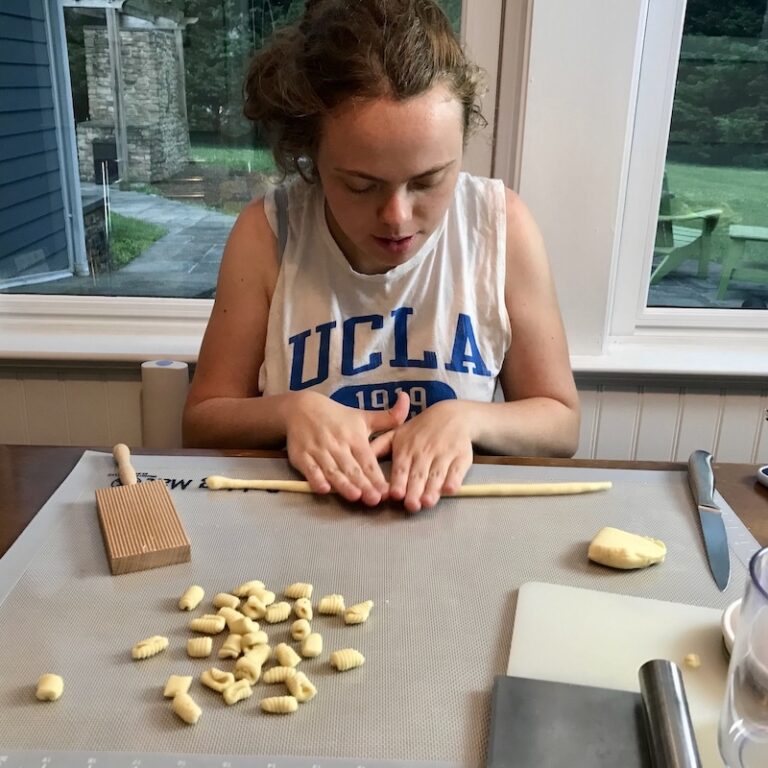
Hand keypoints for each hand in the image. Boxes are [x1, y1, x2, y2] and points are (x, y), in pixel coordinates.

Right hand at [285, 390, 409, 505]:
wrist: (301, 407)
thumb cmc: (337, 417)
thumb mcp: (363, 416)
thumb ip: (387, 417)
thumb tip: (406, 398)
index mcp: (354, 436)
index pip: (367, 460)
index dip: (376, 476)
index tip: (386, 491)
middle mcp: (338, 444)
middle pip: (352, 468)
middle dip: (363, 484)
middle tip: (375, 500)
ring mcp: (319, 450)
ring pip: (332, 470)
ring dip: (343, 484)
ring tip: (355, 497)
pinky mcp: (301, 455)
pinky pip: (309, 469)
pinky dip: (315, 479)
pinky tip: (323, 489)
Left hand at [371, 400, 472, 512]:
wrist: (452, 415)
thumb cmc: (420, 430)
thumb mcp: (397, 434)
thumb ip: (378, 447)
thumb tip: (361, 461)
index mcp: (406, 447)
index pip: (401, 467)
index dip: (399, 481)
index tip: (395, 494)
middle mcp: (425, 451)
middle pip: (419, 474)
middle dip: (415, 490)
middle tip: (411, 506)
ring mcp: (444, 453)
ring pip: (437, 474)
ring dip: (432, 489)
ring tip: (427, 502)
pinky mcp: (462, 456)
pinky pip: (457, 470)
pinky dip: (454, 480)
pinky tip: (449, 490)